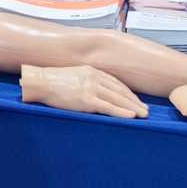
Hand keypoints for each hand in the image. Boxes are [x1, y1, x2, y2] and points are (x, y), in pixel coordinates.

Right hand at [20, 64, 148, 119]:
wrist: (40, 81)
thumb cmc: (53, 81)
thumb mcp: (74, 75)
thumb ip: (87, 81)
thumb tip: (97, 92)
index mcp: (92, 71)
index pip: (116, 83)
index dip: (129, 93)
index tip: (137, 101)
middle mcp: (94, 78)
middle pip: (121, 91)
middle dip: (135, 101)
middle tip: (146, 110)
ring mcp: (91, 88)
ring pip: (118, 99)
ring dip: (133, 107)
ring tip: (143, 115)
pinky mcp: (86, 99)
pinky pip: (108, 106)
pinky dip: (122, 112)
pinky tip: (131, 116)